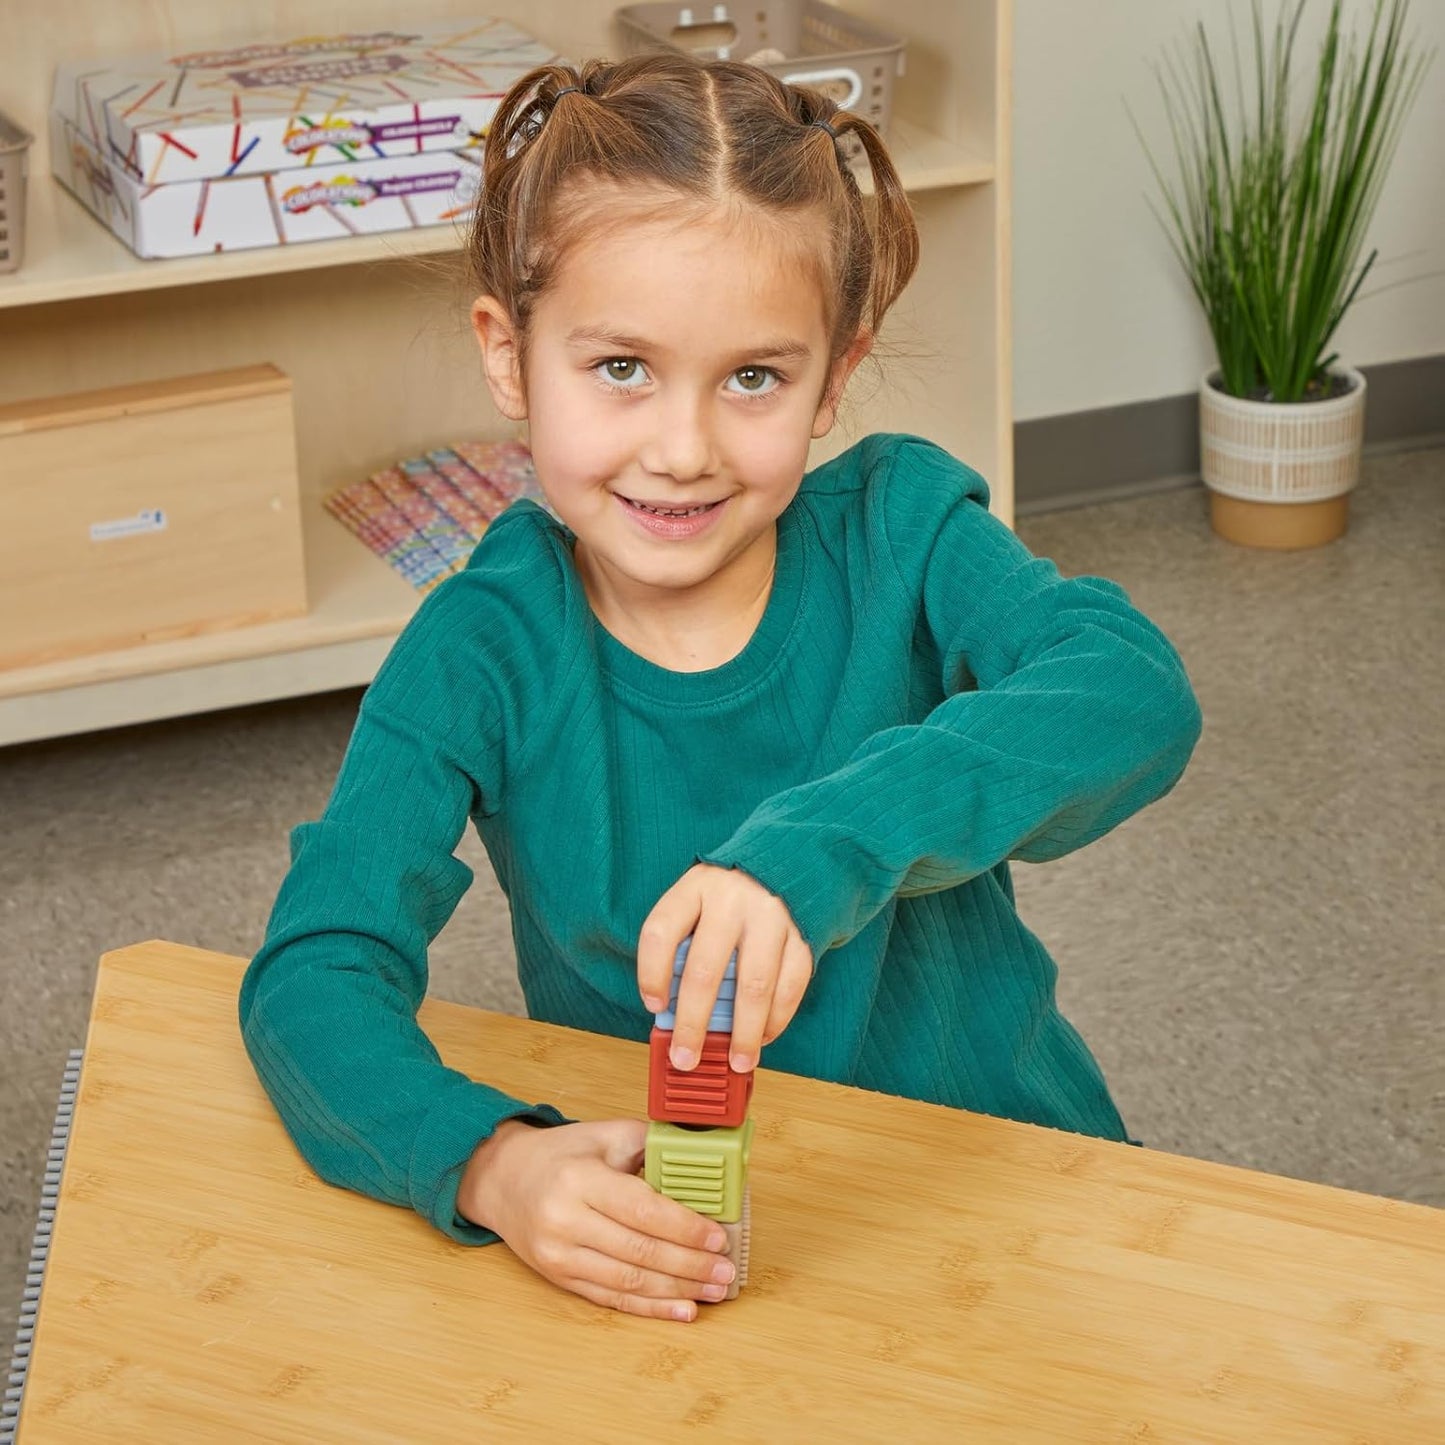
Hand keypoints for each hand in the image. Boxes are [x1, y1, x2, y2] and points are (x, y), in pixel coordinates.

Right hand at [456, 1118, 735, 1320]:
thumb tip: (701, 1161)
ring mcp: (560, 1255)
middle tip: (726, 1271)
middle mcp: (566, 1220)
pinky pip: (611, 1298)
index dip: (684, 1228)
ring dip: (677, 1290)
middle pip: (639, 1251)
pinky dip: (650, 1307)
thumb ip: (649, 1144)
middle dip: (690, 1265)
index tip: (717, 1237)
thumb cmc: (560, 1154)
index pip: (642, 1209)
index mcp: (580, 1178)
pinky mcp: (559, 1278)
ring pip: (628, 1281)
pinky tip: (681, 1309)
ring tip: (713, 1291)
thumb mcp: (603, 1134)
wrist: (502, 1179)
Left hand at [637, 863, 812, 1073]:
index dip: (652, 973)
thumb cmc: (732, 892)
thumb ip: (684, 943)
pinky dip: (778, 1018)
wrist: (792, 856)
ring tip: (738, 1061)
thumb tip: (672, 1011)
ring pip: (754, 985)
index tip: (654, 1005)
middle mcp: (731, 900)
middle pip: (706, 970)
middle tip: (686, 1058)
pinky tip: (766, 1035)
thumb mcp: (699, 899)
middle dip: (694, 1023)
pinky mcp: (803, 933)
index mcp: (695, 888)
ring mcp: (771, 916)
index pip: (661, 932)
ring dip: (745, 1032)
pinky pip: (790, 985)